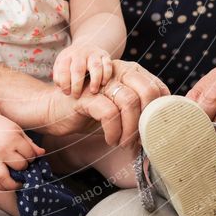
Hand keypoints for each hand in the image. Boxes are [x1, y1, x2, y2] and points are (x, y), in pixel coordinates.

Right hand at [0, 114, 44, 190]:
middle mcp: (2, 151)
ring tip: (19, 184)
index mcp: (12, 140)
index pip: (29, 155)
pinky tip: (8, 185)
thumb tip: (42, 153)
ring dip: (14, 185)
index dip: (32, 156)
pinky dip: (2, 186)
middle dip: (25, 167)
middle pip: (20, 166)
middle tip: (24, 165)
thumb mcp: (18, 131)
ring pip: (4, 179)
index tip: (29, 155)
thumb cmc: (2, 126)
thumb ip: (30, 144)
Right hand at [45, 59, 169, 148]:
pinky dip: (113, 131)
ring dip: (131, 130)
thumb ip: (138, 109)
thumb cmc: (90, 111)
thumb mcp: (118, 107)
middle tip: (142, 141)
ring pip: (130, 102)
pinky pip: (109, 113)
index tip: (156, 131)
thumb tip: (162, 130)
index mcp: (129, 72)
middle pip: (148, 91)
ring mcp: (101, 83)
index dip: (161, 112)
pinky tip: (110, 139)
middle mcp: (118, 72)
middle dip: (149, 121)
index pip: (158, 87)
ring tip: (125, 144)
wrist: (54, 109)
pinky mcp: (86, 96)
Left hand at [53, 44, 112, 97]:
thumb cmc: (71, 64)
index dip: (64, 83)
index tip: (67, 93)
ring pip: (95, 66)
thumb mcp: (61, 66)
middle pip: (78, 68)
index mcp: (66, 56)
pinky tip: (103, 83)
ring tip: (93, 91)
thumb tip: (61, 86)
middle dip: (77, 84)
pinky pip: (107, 64)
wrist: (85, 48)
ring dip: (95, 80)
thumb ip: (58, 77)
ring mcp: (93, 53)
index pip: (63, 69)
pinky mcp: (105, 55)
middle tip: (77, 96)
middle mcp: (80, 53)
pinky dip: (106, 74)